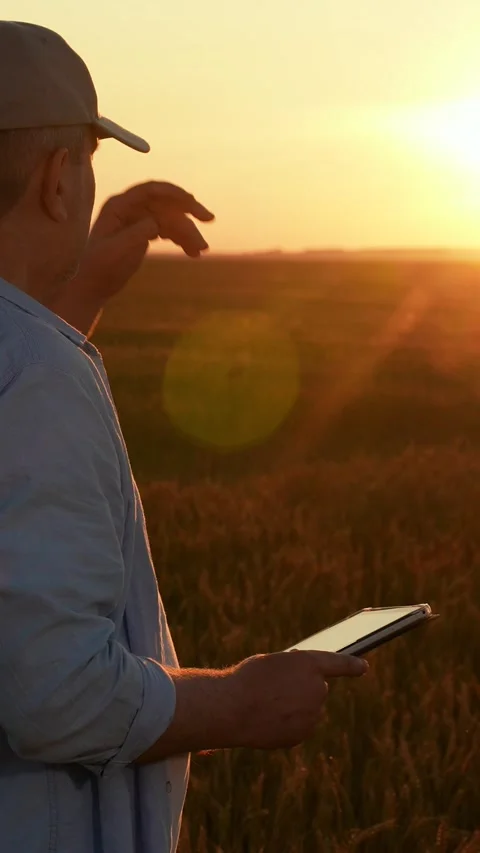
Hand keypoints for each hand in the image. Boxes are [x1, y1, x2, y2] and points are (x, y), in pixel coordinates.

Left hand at [77, 181, 214, 302]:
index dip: (174, 193)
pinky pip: (168, 230)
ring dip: (187, 232)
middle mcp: (129, 208)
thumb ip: (138, 232)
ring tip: (201, 250)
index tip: (193, 203)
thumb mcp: (118, 250)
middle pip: (165, 203)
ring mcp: (137, 219)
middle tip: (209, 219)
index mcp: (119, 206)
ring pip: (170, 219)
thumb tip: (158, 222)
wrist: (93, 286)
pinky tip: (193, 251)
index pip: (151, 190)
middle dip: (188, 213)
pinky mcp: (144, 232)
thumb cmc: (101, 268)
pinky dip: (181, 239)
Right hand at [231, 650, 367, 749]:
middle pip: (318, 688)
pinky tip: (269, 720)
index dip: (353, 665)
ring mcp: (312, 714)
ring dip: (295, 707)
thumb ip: (293, 669)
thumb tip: (300, 682)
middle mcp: (317, 688)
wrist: (232, 708)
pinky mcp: (303, 734)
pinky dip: (288, 723)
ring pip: (308, 709)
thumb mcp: (271, 662)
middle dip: (303, 688)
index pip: (340, 663)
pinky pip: (299, 726)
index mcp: (310, 664)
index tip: (363, 666)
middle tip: (277, 687)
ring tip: (268, 705)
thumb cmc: (247, 679)